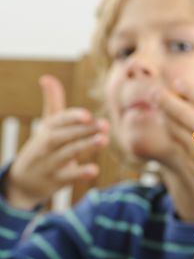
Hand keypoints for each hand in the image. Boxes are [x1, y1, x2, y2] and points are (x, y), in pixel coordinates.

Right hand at [6, 75, 108, 209]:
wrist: (23, 181)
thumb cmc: (43, 146)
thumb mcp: (47, 125)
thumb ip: (53, 103)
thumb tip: (47, 77)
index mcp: (47, 129)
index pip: (57, 121)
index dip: (71, 117)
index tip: (86, 114)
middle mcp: (46, 145)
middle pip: (64, 136)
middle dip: (83, 130)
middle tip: (105, 124)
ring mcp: (50, 163)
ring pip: (67, 154)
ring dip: (86, 147)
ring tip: (104, 140)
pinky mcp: (56, 181)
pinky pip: (68, 177)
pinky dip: (80, 174)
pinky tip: (95, 169)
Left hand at [156, 80, 193, 170]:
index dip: (191, 91)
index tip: (177, 82)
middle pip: (188, 116)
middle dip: (169, 101)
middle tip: (156, 92)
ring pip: (179, 132)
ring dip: (166, 117)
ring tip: (158, 105)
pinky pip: (179, 147)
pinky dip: (171, 133)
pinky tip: (166, 123)